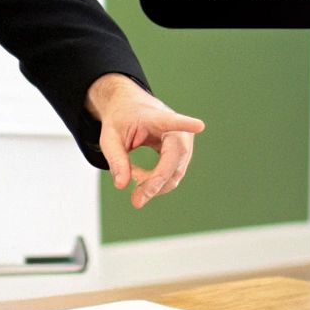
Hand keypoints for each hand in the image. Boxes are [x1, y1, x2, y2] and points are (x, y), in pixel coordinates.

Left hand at [85, 74, 204, 208]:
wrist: (131, 109)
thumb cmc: (121, 120)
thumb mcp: (110, 137)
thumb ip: (116, 160)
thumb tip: (121, 186)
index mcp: (158, 118)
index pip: (173, 121)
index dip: (186, 124)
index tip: (199, 125)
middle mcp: (177, 130)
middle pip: (173, 161)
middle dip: (156, 183)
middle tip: (135, 200)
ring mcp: (184, 143)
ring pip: (175, 173)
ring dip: (154, 184)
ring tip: (131, 174)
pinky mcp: (182, 155)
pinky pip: (173, 175)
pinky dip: (156, 181)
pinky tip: (139, 176)